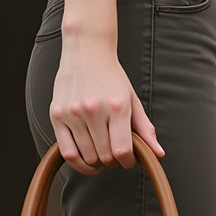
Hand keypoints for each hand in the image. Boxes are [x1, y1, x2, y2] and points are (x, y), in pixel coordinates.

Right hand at [49, 38, 163, 174]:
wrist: (87, 52)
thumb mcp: (133, 100)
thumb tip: (158, 154)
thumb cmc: (112, 77)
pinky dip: (78, 163)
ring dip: (97, 163)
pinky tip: (86, 160)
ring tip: (101, 155)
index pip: (122, 150)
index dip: (128, 161)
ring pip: (87, 156)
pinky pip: (67, 152)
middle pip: (105, 156)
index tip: (128, 160)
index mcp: (117, 106)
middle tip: (115, 154)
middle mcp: (94, 110)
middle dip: (113, 161)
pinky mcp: (57, 115)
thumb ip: (145, 129)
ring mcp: (73, 113)